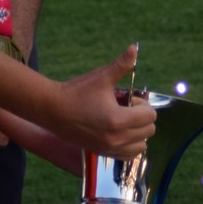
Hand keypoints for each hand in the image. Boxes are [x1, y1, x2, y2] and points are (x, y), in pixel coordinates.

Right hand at [49, 45, 155, 160]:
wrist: (52, 110)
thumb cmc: (77, 92)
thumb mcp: (101, 77)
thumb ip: (121, 65)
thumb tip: (134, 48)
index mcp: (119, 119)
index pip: (150, 116)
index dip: (142, 104)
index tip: (128, 98)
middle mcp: (117, 138)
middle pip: (148, 131)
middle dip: (141, 117)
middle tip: (125, 108)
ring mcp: (110, 148)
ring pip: (141, 146)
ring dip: (138, 133)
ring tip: (123, 121)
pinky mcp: (103, 153)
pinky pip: (128, 156)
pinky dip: (130, 145)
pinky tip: (119, 133)